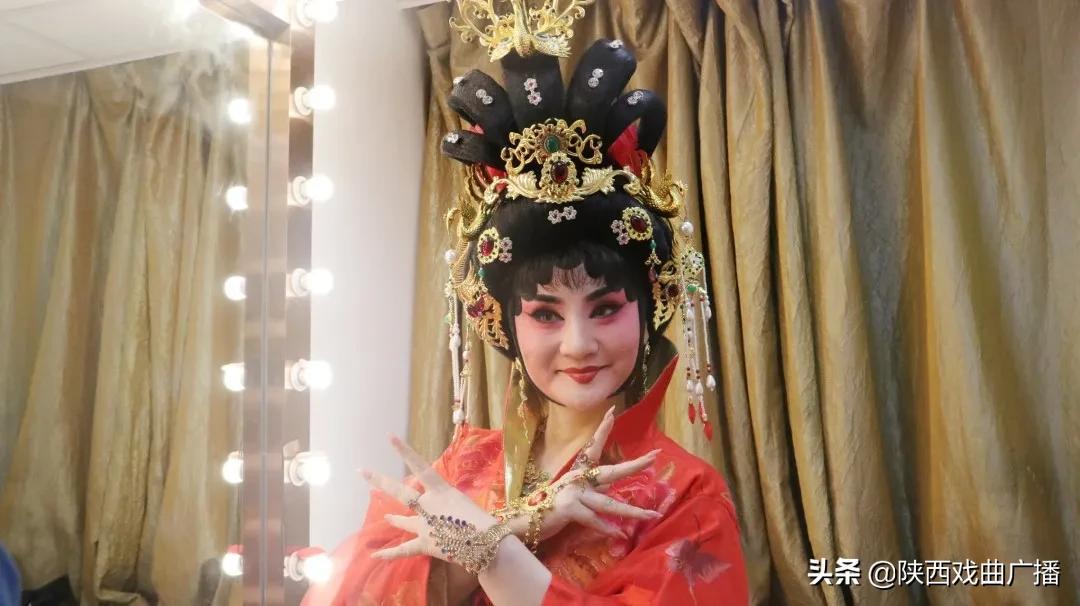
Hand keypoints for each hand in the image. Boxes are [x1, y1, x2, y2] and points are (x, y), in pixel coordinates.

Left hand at [363, 435, 497, 562]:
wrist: (485, 542)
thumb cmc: (483, 519)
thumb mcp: (465, 502)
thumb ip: (450, 502)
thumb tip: (446, 509)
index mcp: (441, 490)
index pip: (420, 466)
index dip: (404, 451)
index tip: (389, 437)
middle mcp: (428, 504)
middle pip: (401, 491)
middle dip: (380, 480)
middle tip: (362, 471)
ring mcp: (424, 524)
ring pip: (403, 520)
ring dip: (394, 518)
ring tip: (385, 516)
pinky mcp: (424, 544)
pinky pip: (403, 549)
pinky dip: (389, 554)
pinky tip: (375, 556)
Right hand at [514, 407, 662, 542]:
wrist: (525, 521)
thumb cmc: (549, 508)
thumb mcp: (574, 497)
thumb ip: (593, 493)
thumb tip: (610, 491)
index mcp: (578, 473)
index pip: (593, 448)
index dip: (602, 430)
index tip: (612, 412)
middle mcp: (577, 479)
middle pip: (611, 472)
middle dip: (634, 466)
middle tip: (654, 457)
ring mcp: (573, 493)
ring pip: (609, 503)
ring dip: (632, 512)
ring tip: (652, 516)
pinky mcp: (568, 508)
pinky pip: (593, 519)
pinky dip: (607, 528)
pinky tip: (619, 534)